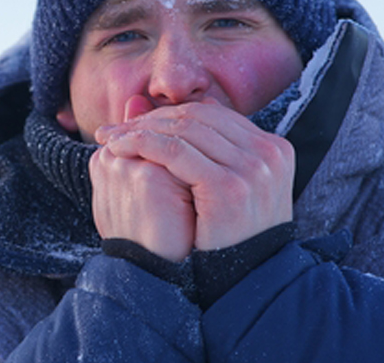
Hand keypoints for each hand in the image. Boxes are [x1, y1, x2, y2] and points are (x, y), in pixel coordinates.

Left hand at [95, 97, 294, 250]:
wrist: (243, 283)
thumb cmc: (230, 238)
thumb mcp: (230, 186)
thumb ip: (212, 148)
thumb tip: (185, 100)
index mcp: (273, 148)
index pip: (213, 115)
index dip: (170, 115)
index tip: (137, 124)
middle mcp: (268, 151)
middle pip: (198, 117)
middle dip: (152, 119)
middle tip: (116, 128)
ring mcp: (252, 168)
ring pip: (184, 130)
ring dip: (140, 130)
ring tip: (111, 138)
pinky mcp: (229, 186)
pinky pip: (175, 152)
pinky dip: (142, 144)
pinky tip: (119, 149)